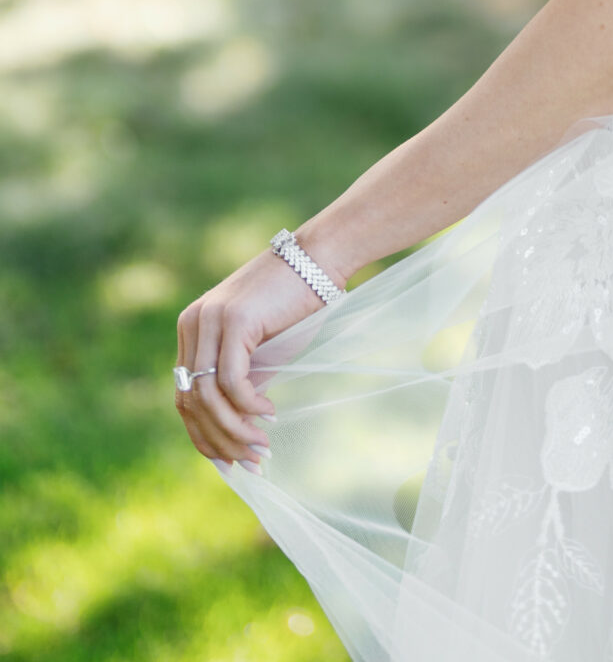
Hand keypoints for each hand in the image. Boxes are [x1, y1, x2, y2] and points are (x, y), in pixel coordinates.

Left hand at [174, 242, 346, 469]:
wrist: (319, 258)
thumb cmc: (296, 303)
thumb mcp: (262, 352)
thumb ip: (242, 383)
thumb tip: (234, 429)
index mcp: (193, 328)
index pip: (184, 395)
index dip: (203, 435)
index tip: (229, 463)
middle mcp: (193, 323)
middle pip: (190, 401)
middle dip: (219, 440)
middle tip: (250, 462)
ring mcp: (209, 320)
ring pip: (208, 396)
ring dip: (234, 430)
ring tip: (262, 446)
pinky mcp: (233, 320)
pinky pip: (230, 381)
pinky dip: (248, 406)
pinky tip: (270, 413)